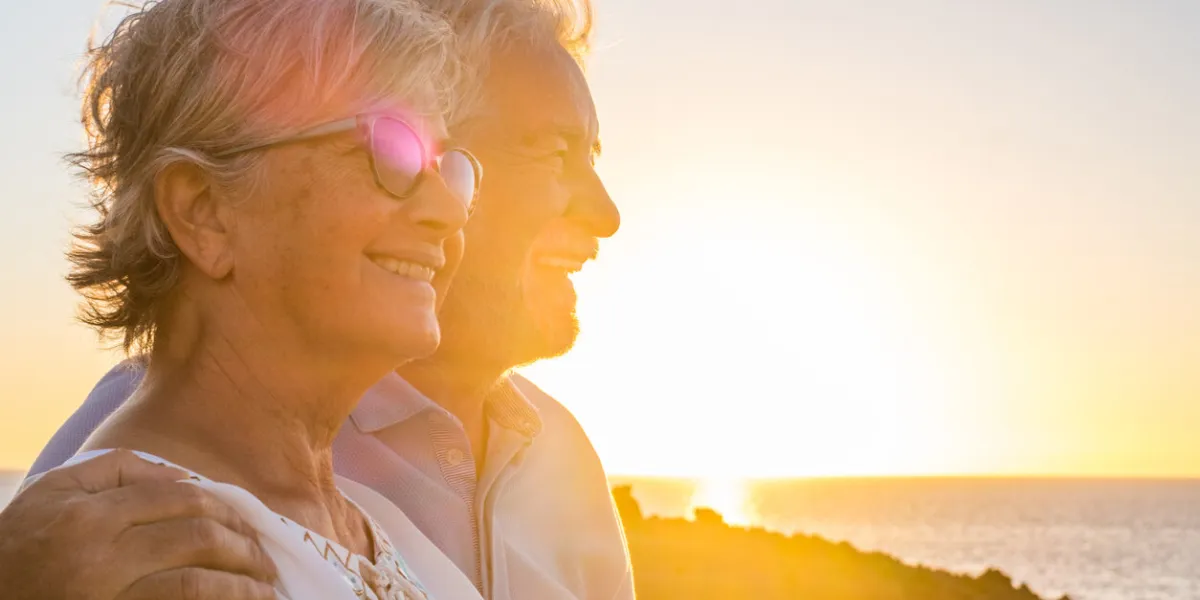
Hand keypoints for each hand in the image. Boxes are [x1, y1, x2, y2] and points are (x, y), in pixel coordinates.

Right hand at [0, 449, 277, 599]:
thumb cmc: (18, 547)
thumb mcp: (52, 493)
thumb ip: (116, 471)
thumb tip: (182, 476)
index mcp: (90, 515)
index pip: (178, 498)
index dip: (223, 507)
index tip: (245, 521)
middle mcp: (100, 557)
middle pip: (196, 538)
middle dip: (242, 545)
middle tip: (264, 557)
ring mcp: (108, 599)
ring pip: (195, 585)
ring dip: (242, 586)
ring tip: (266, 590)